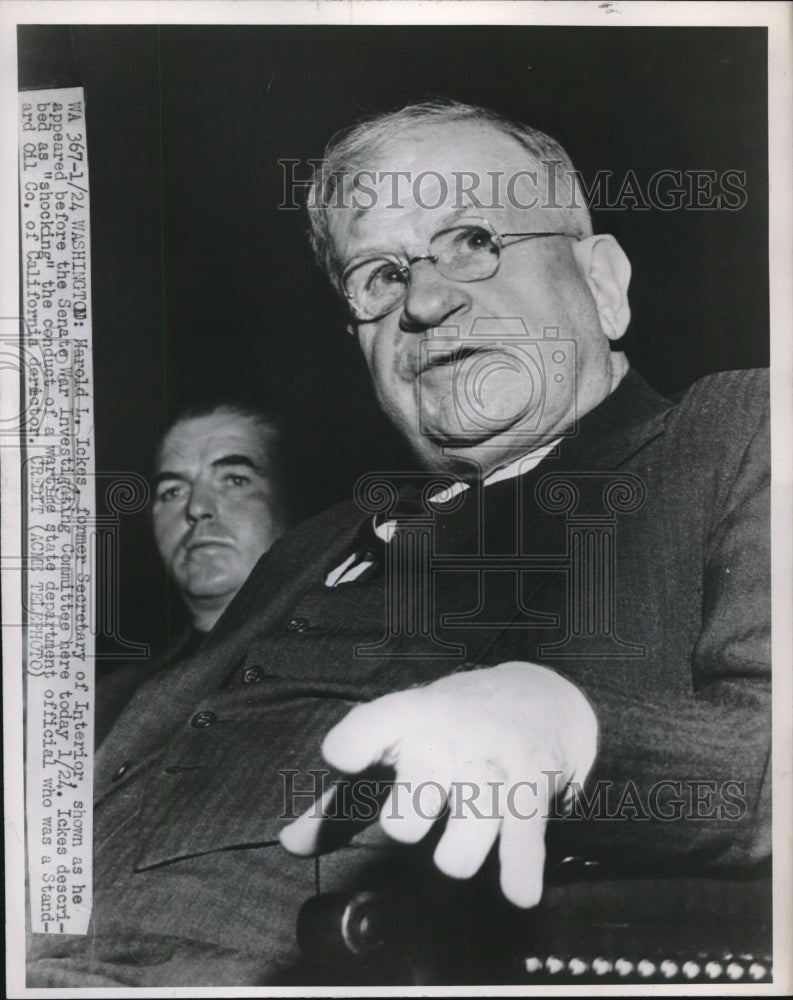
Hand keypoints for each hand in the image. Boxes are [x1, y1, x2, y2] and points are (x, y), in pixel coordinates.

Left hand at [280, 661, 597, 906]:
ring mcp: (492, 765)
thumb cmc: (444, 731)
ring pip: (461, 844)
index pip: (370, 727)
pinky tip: (518, 891)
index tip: (341, 758)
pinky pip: (524, 843)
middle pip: (409, 808)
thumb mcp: (392, 747)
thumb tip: (292, 843)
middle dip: (406, 823)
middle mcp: (447, 740)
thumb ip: (340, 799)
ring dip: (459, 854)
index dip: (354, 744)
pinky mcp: (532, 789)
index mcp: (404, 721)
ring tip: (459, 845)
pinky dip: (521, 873)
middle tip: (415, 815)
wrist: (535, 698)